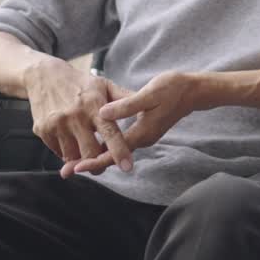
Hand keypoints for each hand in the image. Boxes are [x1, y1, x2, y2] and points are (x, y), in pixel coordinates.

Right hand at [23, 55, 133, 178]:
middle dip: (99, 162)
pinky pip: (59, 153)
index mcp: (94, 105)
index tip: (128, 166)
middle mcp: (75, 116)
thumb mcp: (104, 86)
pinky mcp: (42, 131)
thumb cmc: (81, 84)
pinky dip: (68, 153)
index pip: (110, 133)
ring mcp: (57, 125)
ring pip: (73, 157)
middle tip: (104, 160)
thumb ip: (124, 99)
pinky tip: (72, 140)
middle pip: (90, 153)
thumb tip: (148, 107)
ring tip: (87, 148)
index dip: (119, 151)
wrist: (44, 76)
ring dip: (82, 159)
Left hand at [69, 71, 199, 175]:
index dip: (92, 160)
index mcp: (142, 133)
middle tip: (65, 170)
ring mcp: (143, 135)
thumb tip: (102, 113)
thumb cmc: (173, 89)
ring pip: (114, 151)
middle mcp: (142, 139)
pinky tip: (92, 142)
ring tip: (72, 159)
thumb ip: (126, 105)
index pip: (113, 153)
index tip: (74, 167)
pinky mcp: (142, 130)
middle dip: (88, 163)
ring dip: (94, 156)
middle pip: (111, 157)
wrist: (193, 91)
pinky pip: (119, 144)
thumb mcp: (150, 94)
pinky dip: (104, 146)